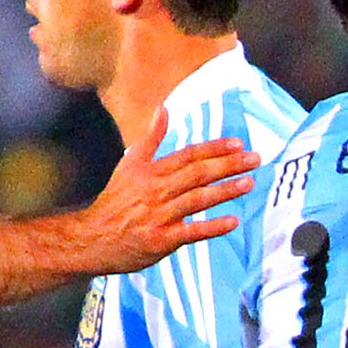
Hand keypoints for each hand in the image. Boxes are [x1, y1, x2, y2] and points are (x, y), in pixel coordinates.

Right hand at [75, 106, 260, 272]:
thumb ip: (150, 138)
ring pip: (197, 199)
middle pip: (197, 173)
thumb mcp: (129, 165)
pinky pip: (191, 231)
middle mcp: (156, 190)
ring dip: (225, 190)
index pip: (188, 155)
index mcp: (150, 171)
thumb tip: (163, 108)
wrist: (92, 238)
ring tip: (249, 183)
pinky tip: (233, 221)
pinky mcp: (162, 239)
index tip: (239, 144)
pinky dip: (212, 226)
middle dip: (228, 165)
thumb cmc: (116, 201)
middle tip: (255, 159)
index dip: (214, 149)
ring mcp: (159, 215)